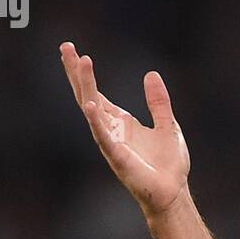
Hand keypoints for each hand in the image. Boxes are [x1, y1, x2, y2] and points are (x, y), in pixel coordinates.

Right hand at [59, 42, 190, 216]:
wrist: (173, 192)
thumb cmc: (168, 164)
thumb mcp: (168, 125)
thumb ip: (158, 102)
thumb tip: (151, 74)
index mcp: (121, 122)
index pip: (96, 92)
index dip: (84, 73)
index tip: (73, 50)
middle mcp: (110, 129)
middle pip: (87, 95)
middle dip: (76, 72)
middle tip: (66, 46)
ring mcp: (111, 142)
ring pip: (93, 109)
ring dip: (86, 85)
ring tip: (81, 61)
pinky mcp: (118, 157)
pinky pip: (104, 137)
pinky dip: (97, 121)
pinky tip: (91, 105)